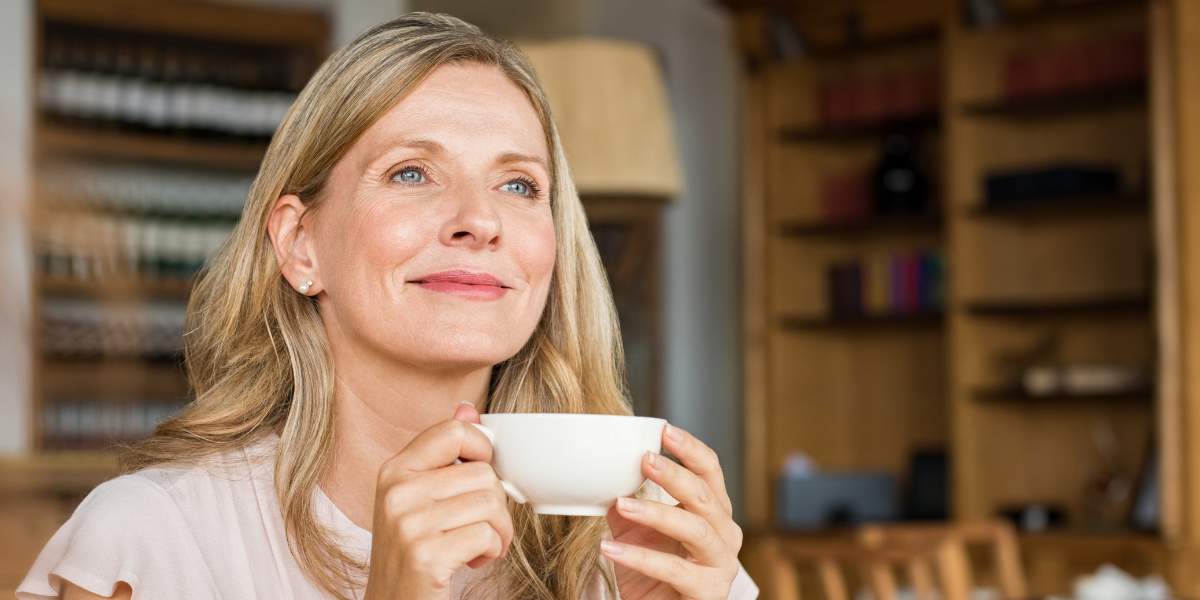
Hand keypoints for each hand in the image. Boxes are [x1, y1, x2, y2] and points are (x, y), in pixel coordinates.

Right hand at [363, 403, 513, 599]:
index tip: (481, 479)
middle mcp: (396, 492)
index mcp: (394, 471)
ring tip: (478, 546)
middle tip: (480, 528)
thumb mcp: (421, 500)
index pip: (455, 431)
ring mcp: (408, 523)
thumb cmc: (414, 556)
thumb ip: (444, 455)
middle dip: (496, 506)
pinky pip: (487, 534)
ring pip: (490, 503)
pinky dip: (491, 551)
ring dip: (498, 532)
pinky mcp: (425, 555)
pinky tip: (472, 561)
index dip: (483, 451)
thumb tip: (469, 409)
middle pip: (483, 472)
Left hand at [602, 425, 742, 599]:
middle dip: (675, 475)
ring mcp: (721, 565)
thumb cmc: (652, 573)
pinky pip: (675, 570)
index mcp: (713, 512)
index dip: (691, 449)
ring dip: (657, 513)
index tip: (665, 430)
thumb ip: (626, 501)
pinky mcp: (708, 593)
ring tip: (621, 504)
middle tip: (646, 459)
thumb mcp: (636, 530)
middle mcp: (726, 535)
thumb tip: (602, 472)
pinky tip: (611, 548)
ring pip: (696, 529)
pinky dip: (641, 557)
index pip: (710, 471)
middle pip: (706, 496)